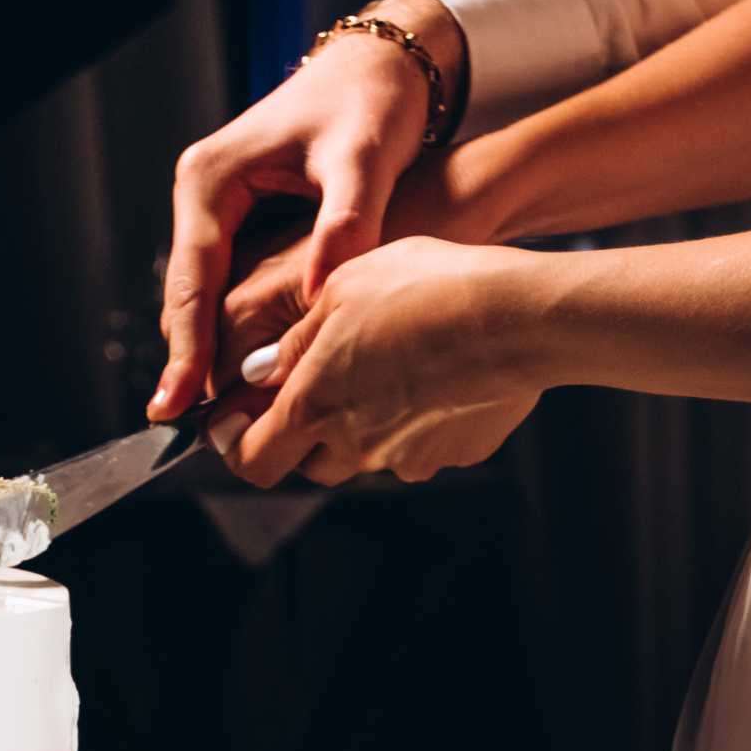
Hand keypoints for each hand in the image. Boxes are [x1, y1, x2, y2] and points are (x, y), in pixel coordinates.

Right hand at [150, 0, 463, 422]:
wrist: (384, 70)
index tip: (178, 402)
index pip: (190, 281)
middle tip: (186, 424)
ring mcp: (219, 215)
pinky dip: (230, 333)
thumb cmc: (371, 104)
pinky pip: (225, 292)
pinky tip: (242, 377)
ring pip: (202, 300)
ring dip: (206, 353)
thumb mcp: (363, 158)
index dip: (185, 348)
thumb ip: (344, 223)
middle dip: (187, 360)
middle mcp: (204, 198)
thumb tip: (321, 292)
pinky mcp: (242, 228)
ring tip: (209, 416)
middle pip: (184, 298)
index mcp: (211, 181)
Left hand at [208, 236, 546, 485]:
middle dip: (305, 436)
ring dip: (361, 428)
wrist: (516, 314)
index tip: (233, 424)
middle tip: (320, 387)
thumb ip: (292, 341)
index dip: (236, 445)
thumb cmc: (424, 287)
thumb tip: (260, 371)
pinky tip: (439, 373)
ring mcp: (406, 456)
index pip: (250, 459)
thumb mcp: (338, 289)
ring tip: (387, 368)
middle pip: (309, 463)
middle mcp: (353, 444)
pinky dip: (419, 420)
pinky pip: (423, 446)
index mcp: (313, 405)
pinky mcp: (453, 453)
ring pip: (366, 456)